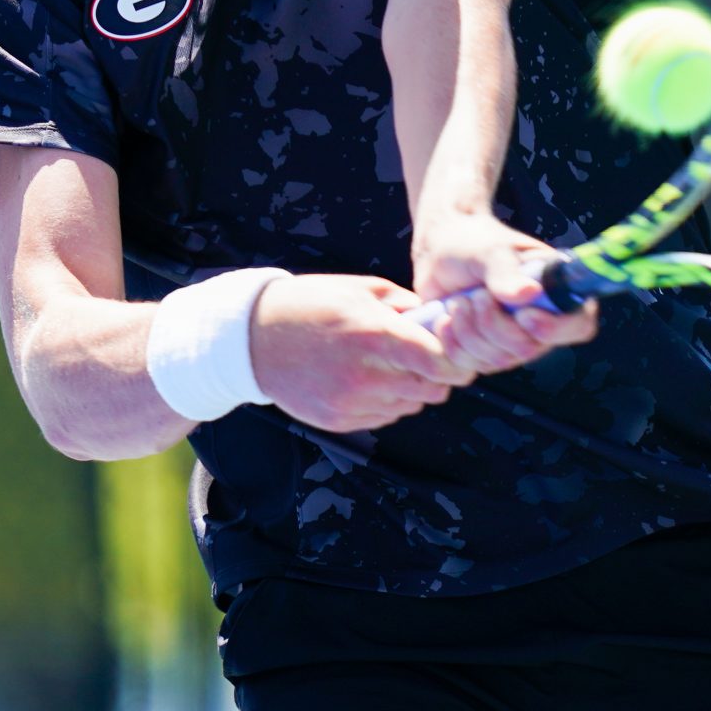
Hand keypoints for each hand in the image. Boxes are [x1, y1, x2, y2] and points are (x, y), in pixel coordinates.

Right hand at [247, 275, 477, 436]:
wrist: (253, 338)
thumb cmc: (311, 304)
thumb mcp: (361, 289)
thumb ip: (406, 305)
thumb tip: (439, 320)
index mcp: (375, 334)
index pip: (440, 362)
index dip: (457, 360)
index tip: (458, 353)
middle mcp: (365, 374)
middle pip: (432, 390)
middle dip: (437, 375)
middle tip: (425, 357)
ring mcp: (350, 402)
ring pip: (410, 406)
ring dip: (411, 389)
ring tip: (388, 365)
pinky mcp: (338, 421)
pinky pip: (384, 417)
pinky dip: (386, 402)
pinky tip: (366, 380)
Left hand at [411, 212, 599, 374]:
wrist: (438, 253)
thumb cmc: (473, 243)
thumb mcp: (490, 250)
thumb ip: (506, 272)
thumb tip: (528, 294)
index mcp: (555, 291)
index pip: (578, 324)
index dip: (557, 328)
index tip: (524, 315)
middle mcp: (539, 321)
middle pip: (529, 348)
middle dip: (494, 324)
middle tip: (475, 296)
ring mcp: (511, 342)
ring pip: (497, 360)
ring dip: (469, 331)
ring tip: (457, 302)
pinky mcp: (482, 353)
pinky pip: (469, 367)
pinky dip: (452, 344)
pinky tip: (445, 319)